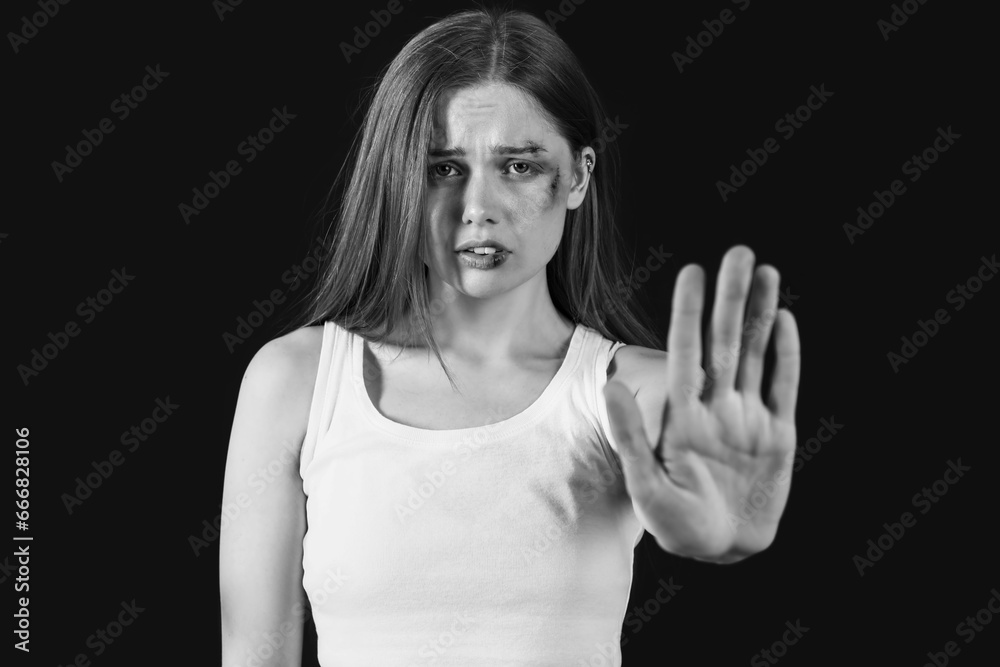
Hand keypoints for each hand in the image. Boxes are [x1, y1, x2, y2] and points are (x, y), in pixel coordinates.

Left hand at [604, 245, 800, 560]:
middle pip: (724, 342)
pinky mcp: (778, 435)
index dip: (689, 313)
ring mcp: (748, 418)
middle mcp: (716, 407)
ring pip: (755, 354)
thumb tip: (610, 386)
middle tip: (739, 253)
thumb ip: (631, 436)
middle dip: (731, 299)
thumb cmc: (676, 523)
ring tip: (766, 271)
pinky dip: (786, 356)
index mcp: (683, 415)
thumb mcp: (646, 485)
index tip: (692, 273)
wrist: (721, 550)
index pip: (687, 352)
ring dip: (760, 314)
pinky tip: (785, 320)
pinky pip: (783, 387)